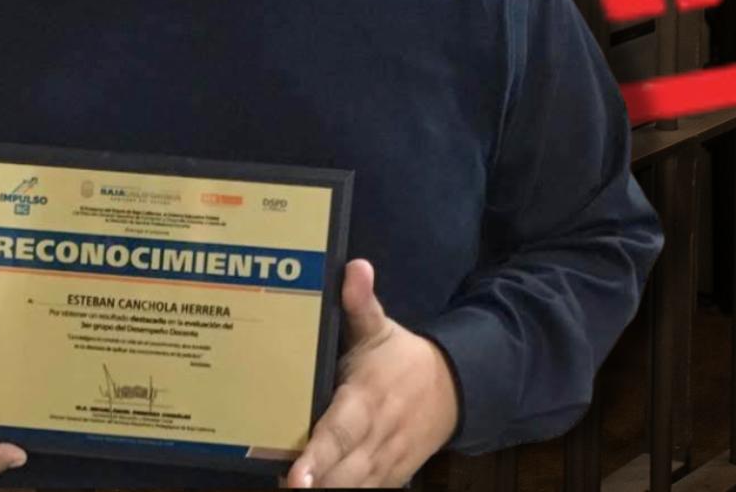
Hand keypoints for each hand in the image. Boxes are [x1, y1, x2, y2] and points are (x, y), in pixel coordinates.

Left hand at [283, 260, 459, 487]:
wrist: (454, 389)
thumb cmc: (401, 358)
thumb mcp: (380, 328)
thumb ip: (361, 302)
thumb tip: (355, 266)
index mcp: (368, 398)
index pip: (339, 432)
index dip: (318, 457)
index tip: (295, 477)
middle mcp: (376, 436)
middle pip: (343, 472)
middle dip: (315, 484)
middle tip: (282, 488)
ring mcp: (385, 462)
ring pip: (354, 488)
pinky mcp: (390, 477)